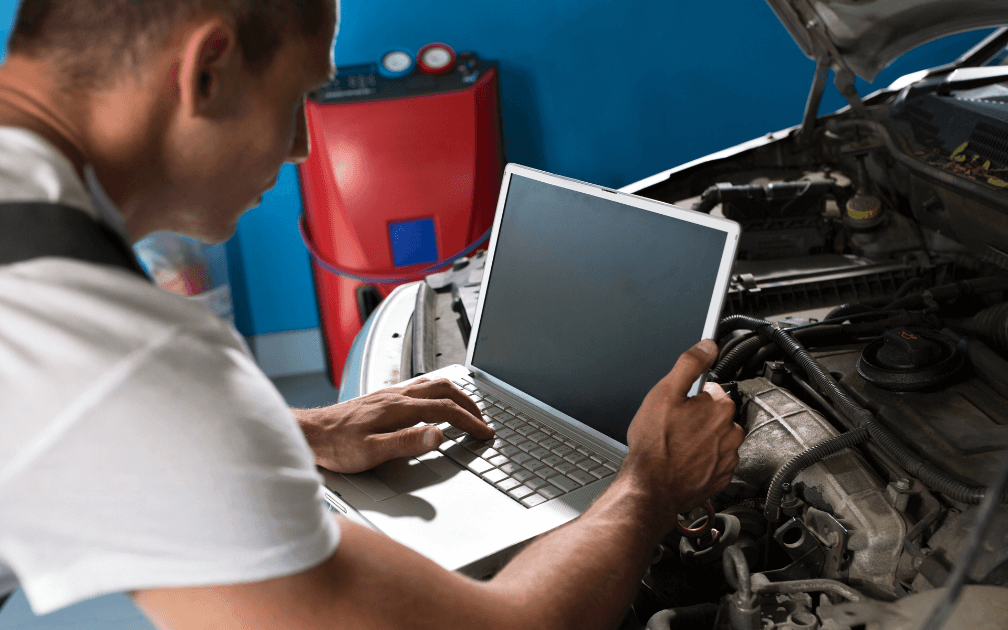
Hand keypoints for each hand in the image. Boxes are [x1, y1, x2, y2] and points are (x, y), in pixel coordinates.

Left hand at [293, 378, 493, 473]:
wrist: (310, 433)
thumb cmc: (337, 446)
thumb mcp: (373, 452)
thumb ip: (408, 443)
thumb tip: (438, 435)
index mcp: (399, 408)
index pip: (446, 410)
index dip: (470, 422)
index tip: (485, 433)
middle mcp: (397, 396)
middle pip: (444, 390)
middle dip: (469, 404)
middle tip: (483, 421)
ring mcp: (389, 394)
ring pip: (432, 385)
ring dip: (455, 395)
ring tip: (467, 410)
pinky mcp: (382, 398)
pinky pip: (419, 388)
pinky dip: (438, 394)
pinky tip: (434, 403)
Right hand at [623, 339, 742, 524]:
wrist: (651, 486)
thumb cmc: (655, 444)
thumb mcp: (664, 392)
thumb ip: (689, 364)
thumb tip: (707, 346)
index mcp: (720, 408)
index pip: (713, 391)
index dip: (692, 397)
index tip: (679, 406)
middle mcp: (731, 433)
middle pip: (717, 415)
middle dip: (699, 418)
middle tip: (675, 426)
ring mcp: (727, 458)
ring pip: (717, 439)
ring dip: (702, 439)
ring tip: (678, 445)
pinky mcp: (721, 477)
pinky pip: (716, 461)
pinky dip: (703, 460)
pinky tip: (684, 460)